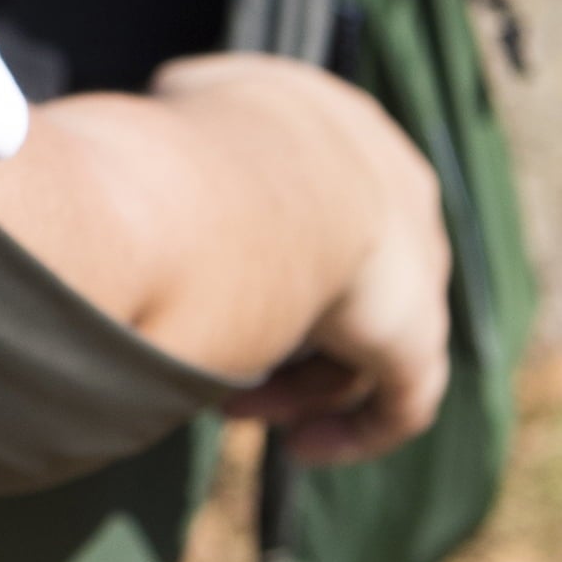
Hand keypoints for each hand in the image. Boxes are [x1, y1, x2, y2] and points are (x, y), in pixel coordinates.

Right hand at [154, 55, 452, 465]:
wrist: (234, 187)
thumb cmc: (179, 148)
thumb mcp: (176, 115)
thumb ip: (182, 132)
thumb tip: (146, 144)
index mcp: (332, 117)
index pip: (307, 186)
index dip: (252, 238)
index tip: (200, 270)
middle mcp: (391, 180)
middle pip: (337, 270)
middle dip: (274, 318)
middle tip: (215, 345)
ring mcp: (415, 262)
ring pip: (359, 339)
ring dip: (295, 380)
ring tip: (228, 404)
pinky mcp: (415, 333)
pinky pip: (399, 402)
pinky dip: (352, 430)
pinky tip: (301, 446)